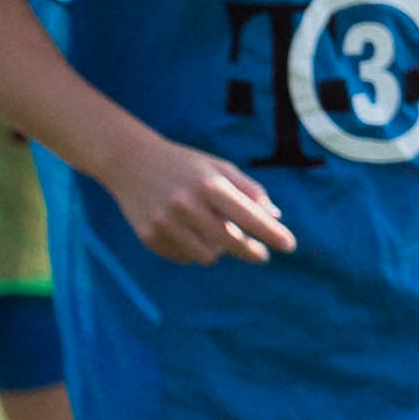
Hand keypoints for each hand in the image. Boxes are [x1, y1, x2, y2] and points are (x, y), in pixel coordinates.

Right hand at [106, 141, 292, 263]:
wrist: (129, 162)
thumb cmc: (185, 165)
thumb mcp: (219, 168)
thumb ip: (249, 191)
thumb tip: (274, 218)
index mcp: (208, 184)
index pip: (249, 216)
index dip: (272, 234)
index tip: (289, 246)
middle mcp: (185, 204)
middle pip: (232, 243)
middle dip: (252, 252)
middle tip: (261, 255)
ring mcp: (164, 222)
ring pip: (209, 256)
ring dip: (219, 250)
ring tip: (214, 233)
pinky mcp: (149, 236)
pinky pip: (185, 257)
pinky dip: (193, 250)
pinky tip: (187, 232)